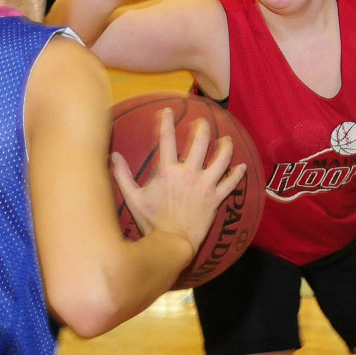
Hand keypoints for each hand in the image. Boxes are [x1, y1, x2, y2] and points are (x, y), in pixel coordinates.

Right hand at [112, 109, 246, 255]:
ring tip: (226, 140)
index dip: (167, 121)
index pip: (167, 138)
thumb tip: (113, 156)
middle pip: (201, 141)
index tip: (168, 111)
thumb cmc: (151, 222)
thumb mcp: (133, 198)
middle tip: (203, 121)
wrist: (172, 244)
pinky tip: (242, 166)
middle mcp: (190, 174)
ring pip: (222, 159)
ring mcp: (205, 186)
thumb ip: (122, 176)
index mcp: (168, 171)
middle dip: (203, 127)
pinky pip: (231, 184)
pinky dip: (237, 174)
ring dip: (226, 146)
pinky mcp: (216, 199)